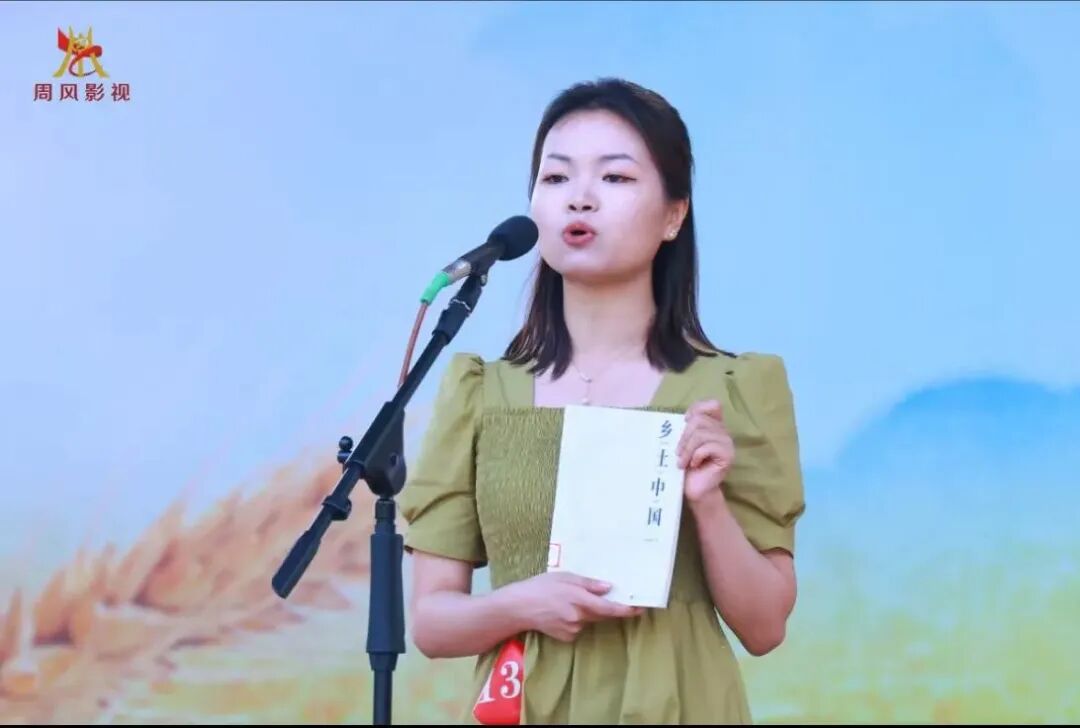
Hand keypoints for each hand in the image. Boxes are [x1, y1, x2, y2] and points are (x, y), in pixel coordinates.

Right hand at [504, 572, 643, 641]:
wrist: (518, 607)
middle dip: (606, 607)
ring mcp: (573, 629)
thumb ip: (588, 583)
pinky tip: (561, 612)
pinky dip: (576, 620)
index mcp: (579, 599)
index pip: (609, 608)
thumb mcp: (564, 576)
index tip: (641, 609)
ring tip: (566, 600)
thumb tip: (609, 587)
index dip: (626, 610)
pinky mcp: (566, 637)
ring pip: (589, 620)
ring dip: (587, 611)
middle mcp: (578, 616)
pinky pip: (579, 627)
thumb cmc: (540, 586)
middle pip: (601, 614)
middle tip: (601, 596)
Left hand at [677, 399, 734, 503]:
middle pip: (699, 420)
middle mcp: (723, 431)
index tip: (685, 422)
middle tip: (679, 453)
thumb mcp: (684, 442)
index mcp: (713, 425)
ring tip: (683, 462)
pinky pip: (707, 447)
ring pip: (701, 434)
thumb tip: (686, 417)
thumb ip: (688, 427)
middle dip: (684, 437)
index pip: (713, 405)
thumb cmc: (686, 466)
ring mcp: (727, 443)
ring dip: (687, 450)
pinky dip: (696, 456)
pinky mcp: (728, 455)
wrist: (694, 488)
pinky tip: (694, 465)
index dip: (697, 409)